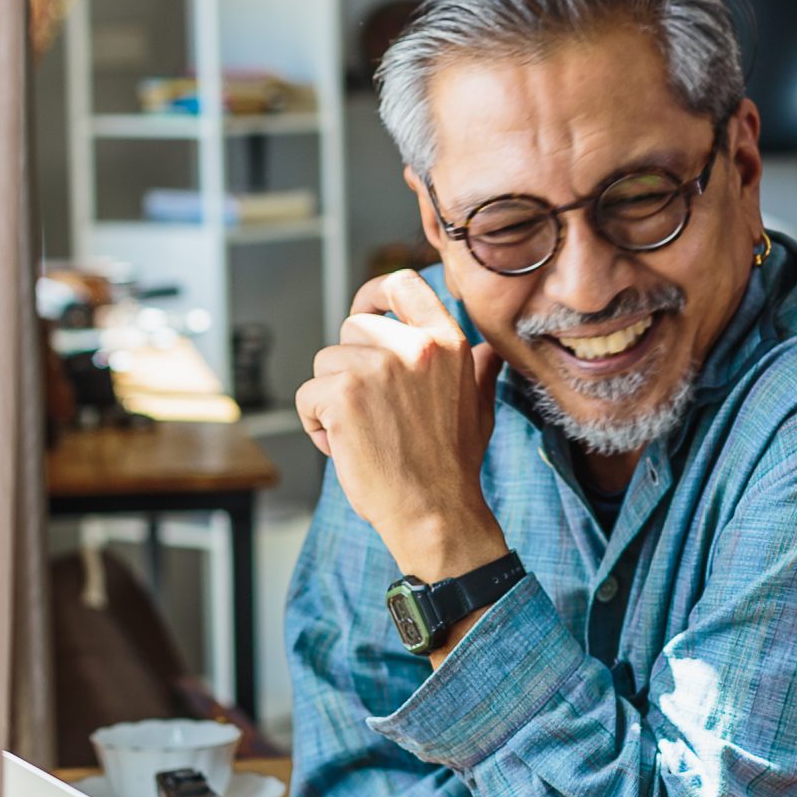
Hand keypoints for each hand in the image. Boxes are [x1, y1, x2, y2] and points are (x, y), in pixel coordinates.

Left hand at [294, 270, 507, 582]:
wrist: (434, 513)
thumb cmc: (453, 466)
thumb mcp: (479, 408)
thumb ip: (478, 371)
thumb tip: (489, 352)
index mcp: (447, 342)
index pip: (404, 284)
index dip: (375, 292)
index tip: (366, 308)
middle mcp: (413, 346)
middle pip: (353, 327)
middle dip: (350, 366)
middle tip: (372, 410)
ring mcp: (375, 367)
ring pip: (326, 363)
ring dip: (331, 398)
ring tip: (361, 433)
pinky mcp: (342, 394)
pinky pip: (307, 396)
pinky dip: (315, 424)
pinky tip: (344, 448)